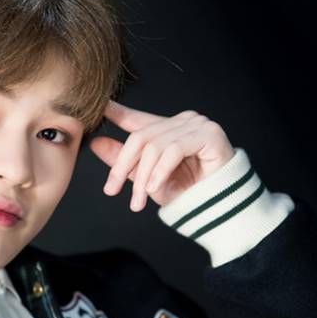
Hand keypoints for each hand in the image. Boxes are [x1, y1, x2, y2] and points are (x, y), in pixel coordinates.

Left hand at [89, 100, 235, 211]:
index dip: (117, 112)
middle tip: (112, 190)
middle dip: (123, 166)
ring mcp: (197, 125)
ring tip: (138, 200)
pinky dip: (161, 171)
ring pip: (155, 146)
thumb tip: (97, 143)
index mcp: (168, 129)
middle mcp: (182, 121)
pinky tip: (155, 188)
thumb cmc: (187, 194)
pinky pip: (174, 150)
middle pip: (141, 137)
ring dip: (143, 176)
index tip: (98, 107)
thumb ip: (124, 161)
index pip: (137, 118)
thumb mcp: (147, 179)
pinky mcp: (209, 134)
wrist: (219, 210)